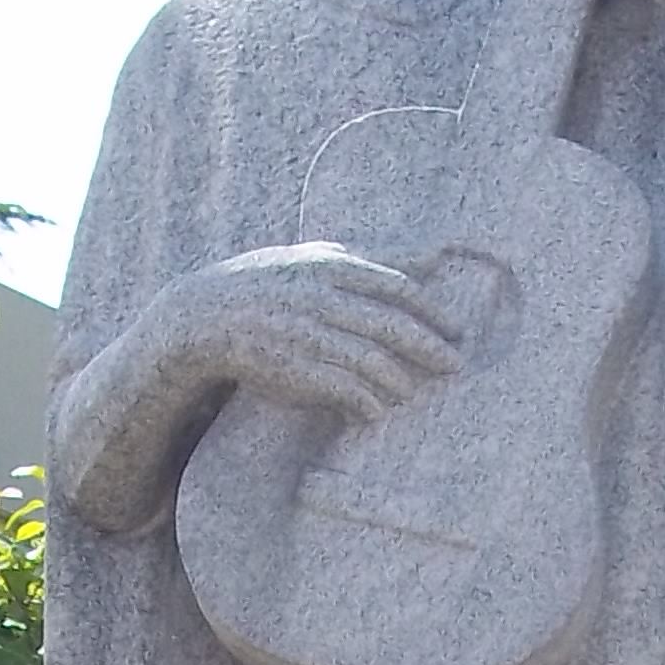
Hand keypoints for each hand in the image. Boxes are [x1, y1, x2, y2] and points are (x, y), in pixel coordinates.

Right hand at [159, 240, 464, 425]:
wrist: (206, 317)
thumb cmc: (271, 285)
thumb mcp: (318, 259)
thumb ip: (375, 258)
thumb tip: (435, 253)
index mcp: (331, 267)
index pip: (397, 287)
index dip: (431, 311)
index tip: (457, 330)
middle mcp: (323, 298)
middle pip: (391, 325)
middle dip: (429, 347)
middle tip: (456, 365)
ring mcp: (309, 335)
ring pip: (370, 360)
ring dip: (399, 381)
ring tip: (413, 392)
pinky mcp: (295, 370)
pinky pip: (343, 389)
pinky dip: (366, 402)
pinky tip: (378, 412)